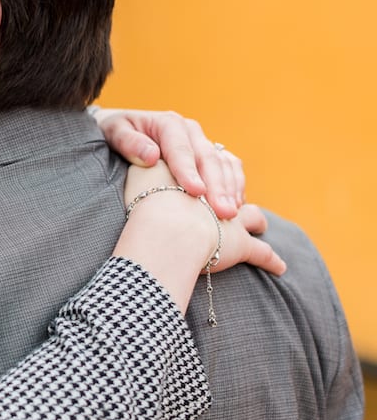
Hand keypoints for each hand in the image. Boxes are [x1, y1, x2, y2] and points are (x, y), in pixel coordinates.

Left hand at [96, 107, 242, 218]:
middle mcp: (190, 131)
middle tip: (223, 212)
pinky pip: (230, 168)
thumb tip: (151, 156)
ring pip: (224, 163)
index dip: (189, 171)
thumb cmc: (115, 132)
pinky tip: (236, 206)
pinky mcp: (209, 155)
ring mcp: (202, 142)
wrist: (121, 130)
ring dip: (230, 188)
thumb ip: (129, 142)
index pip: (181, 149)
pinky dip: (235, 186)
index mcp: (168, 123)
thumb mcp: (114, 132)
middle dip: (217, 186)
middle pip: (208, 158)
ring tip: (231, 214)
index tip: (196, 192)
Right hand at [119, 162, 283, 313]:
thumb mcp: (141, 171)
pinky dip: (271, 260)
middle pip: (231, 185)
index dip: (210, 171)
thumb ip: (144, 159)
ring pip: (252, 215)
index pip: (210, 160)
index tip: (205, 181)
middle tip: (228, 206)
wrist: (164, 221)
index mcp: (196, 167)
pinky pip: (261, 253)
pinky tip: (279, 266)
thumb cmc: (147, 198)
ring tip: (259, 226)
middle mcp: (219, 191)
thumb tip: (148, 153)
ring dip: (255, 220)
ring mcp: (232, 218)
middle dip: (231, 193)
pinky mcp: (239, 244)